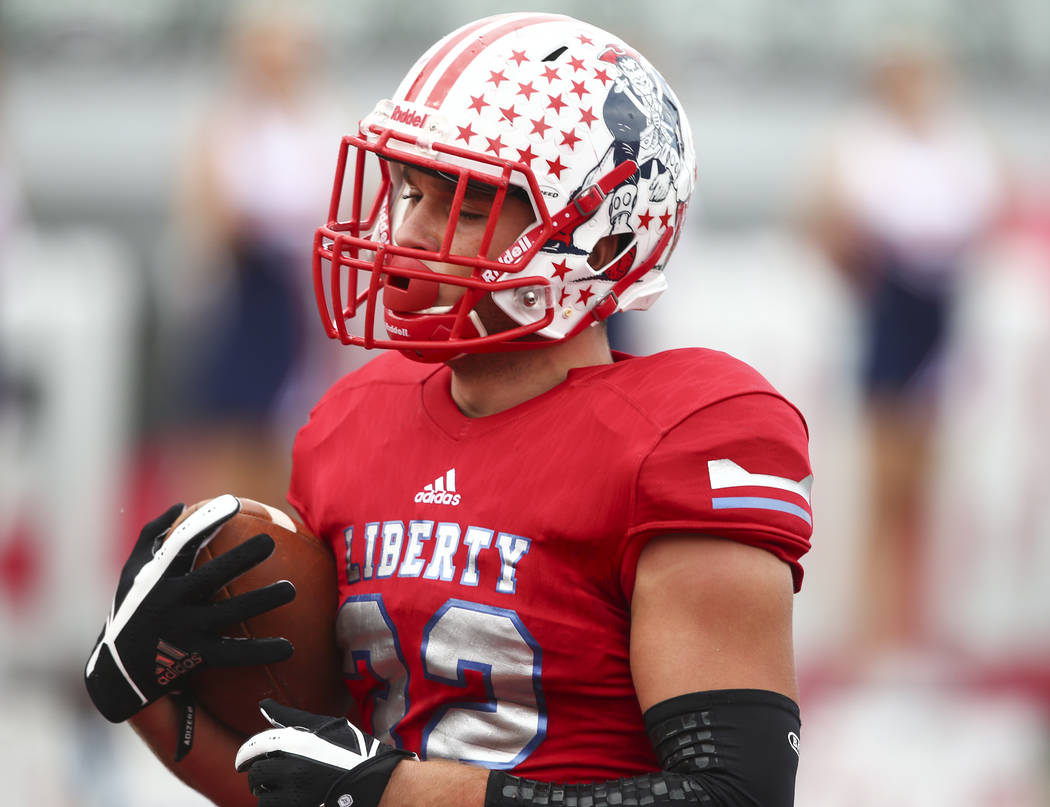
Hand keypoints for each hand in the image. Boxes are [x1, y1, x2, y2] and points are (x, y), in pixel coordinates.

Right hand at [85, 494, 295, 722]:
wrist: (117, 670)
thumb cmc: (131, 609)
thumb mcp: (131, 573)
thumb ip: (151, 536)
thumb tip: (180, 504)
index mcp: (157, 578)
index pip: (181, 543)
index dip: (206, 521)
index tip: (234, 502)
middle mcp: (169, 602)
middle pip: (209, 576)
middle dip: (240, 558)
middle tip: (269, 542)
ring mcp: (182, 631)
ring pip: (227, 614)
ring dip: (261, 601)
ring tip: (291, 590)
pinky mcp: (194, 658)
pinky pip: (232, 654)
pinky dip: (260, 651)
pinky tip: (290, 647)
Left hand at [236, 699, 415, 806]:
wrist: (376, 783)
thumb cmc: (352, 751)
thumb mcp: (325, 726)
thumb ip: (290, 716)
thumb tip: (263, 704)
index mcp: (299, 743)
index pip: (257, 746)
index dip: (244, 754)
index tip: (241, 762)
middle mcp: (294, 769)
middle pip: (257, 774)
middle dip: (259, 775)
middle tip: (269, 777)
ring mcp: (297, 795)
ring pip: (263, 798)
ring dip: (268, 794)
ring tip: (284, 790)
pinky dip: (277, 805)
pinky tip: (291, 799)